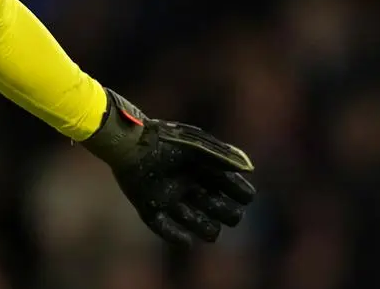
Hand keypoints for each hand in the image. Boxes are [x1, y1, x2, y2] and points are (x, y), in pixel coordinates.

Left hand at [82, 89, 255, 244]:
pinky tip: (186, 240)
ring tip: (208, 228)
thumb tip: (249, 169)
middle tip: (217, 206)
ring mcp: (170, 196)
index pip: (233, 188)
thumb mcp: (196, 143)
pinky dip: (176, 236)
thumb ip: (222, 155)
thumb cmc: (165, 138)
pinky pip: (164, 227)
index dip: (241, 194)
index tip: (243, 196)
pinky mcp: (149, 205)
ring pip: (196, 222)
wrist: (130, 141)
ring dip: (205, 228)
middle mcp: (190, 184)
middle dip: (227, 213)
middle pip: (219, 209)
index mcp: (204, 168)